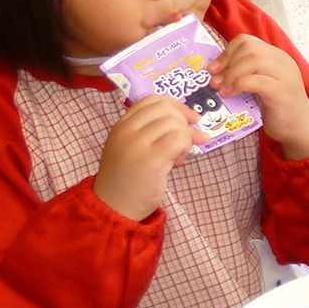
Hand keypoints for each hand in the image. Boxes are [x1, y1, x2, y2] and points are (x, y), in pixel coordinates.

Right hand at [93, 93, 203, 220]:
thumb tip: (195, 123)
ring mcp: (136, 144)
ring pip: (175, 124)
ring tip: (176, 157)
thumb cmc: (128, 179)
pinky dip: (185, 149)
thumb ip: (154, 132)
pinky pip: (180, 139)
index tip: (189, 118)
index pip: (151, 100)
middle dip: (183, 122)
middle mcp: (126, 131)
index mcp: (121, 125)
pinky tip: (176, 163)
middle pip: (166, 109)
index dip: (175, 105)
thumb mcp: (132, 148)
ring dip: (185, 140)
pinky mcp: (150, 159)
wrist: (113, 207)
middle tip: (185, 142)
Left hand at [212, 34, 308, 159]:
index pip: (247, 40)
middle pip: (249, 47)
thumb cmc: (278, 106)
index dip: (227, 52)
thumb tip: (216, 71)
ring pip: (252, 60)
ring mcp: (285, 75)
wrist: (300, 127)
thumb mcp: (262, 83)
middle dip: (227, 63)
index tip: (215, 68)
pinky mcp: (282, 92)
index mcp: (277, 56)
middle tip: (216, 80)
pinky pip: (255, 81)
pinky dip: (238, 85)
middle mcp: (283, 61)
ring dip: (231, 74)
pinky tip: (232, 94)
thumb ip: (246, 73)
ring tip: (224, 89)